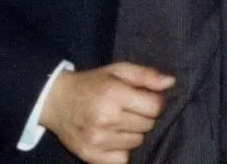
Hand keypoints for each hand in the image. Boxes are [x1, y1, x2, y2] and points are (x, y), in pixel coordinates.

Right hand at [40, 62, 174, 163]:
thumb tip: (171, 82)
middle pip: (147, 125)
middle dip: (144, 116)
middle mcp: (106, 118)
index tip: (147, 99)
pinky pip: (122, 159)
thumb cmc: (92, 84)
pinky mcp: (91, 156)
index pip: (155, 107)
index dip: (156, 102)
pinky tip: (112, 137)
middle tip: (129, 109)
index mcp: (113, 94)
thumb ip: (146, 75)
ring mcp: (97, 140)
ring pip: (137, 142)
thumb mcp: (118, 71)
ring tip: (119, 122)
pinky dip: (121, 150)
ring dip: (133, 133)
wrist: (56, 102)